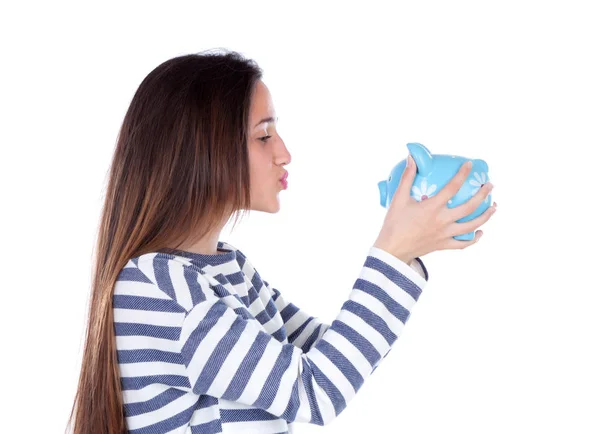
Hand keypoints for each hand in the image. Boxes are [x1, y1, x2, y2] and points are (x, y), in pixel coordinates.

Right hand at [373, 155, 496, 263]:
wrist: (392, 249)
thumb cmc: (394, 224)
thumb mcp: (398, 199)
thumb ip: (407, 178)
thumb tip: (412, 159)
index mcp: (432, 207)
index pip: (452, 187)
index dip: (462, 174)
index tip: (470, 165)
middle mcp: (442, 220)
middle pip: (469, 207)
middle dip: (483, 194)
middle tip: (489, 185)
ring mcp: (444, 234)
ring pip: (472, 226)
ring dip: (486, 216)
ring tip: (493, 207)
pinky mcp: (443, 245)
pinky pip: (463, 244)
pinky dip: (474, 239)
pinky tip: (480, 232)